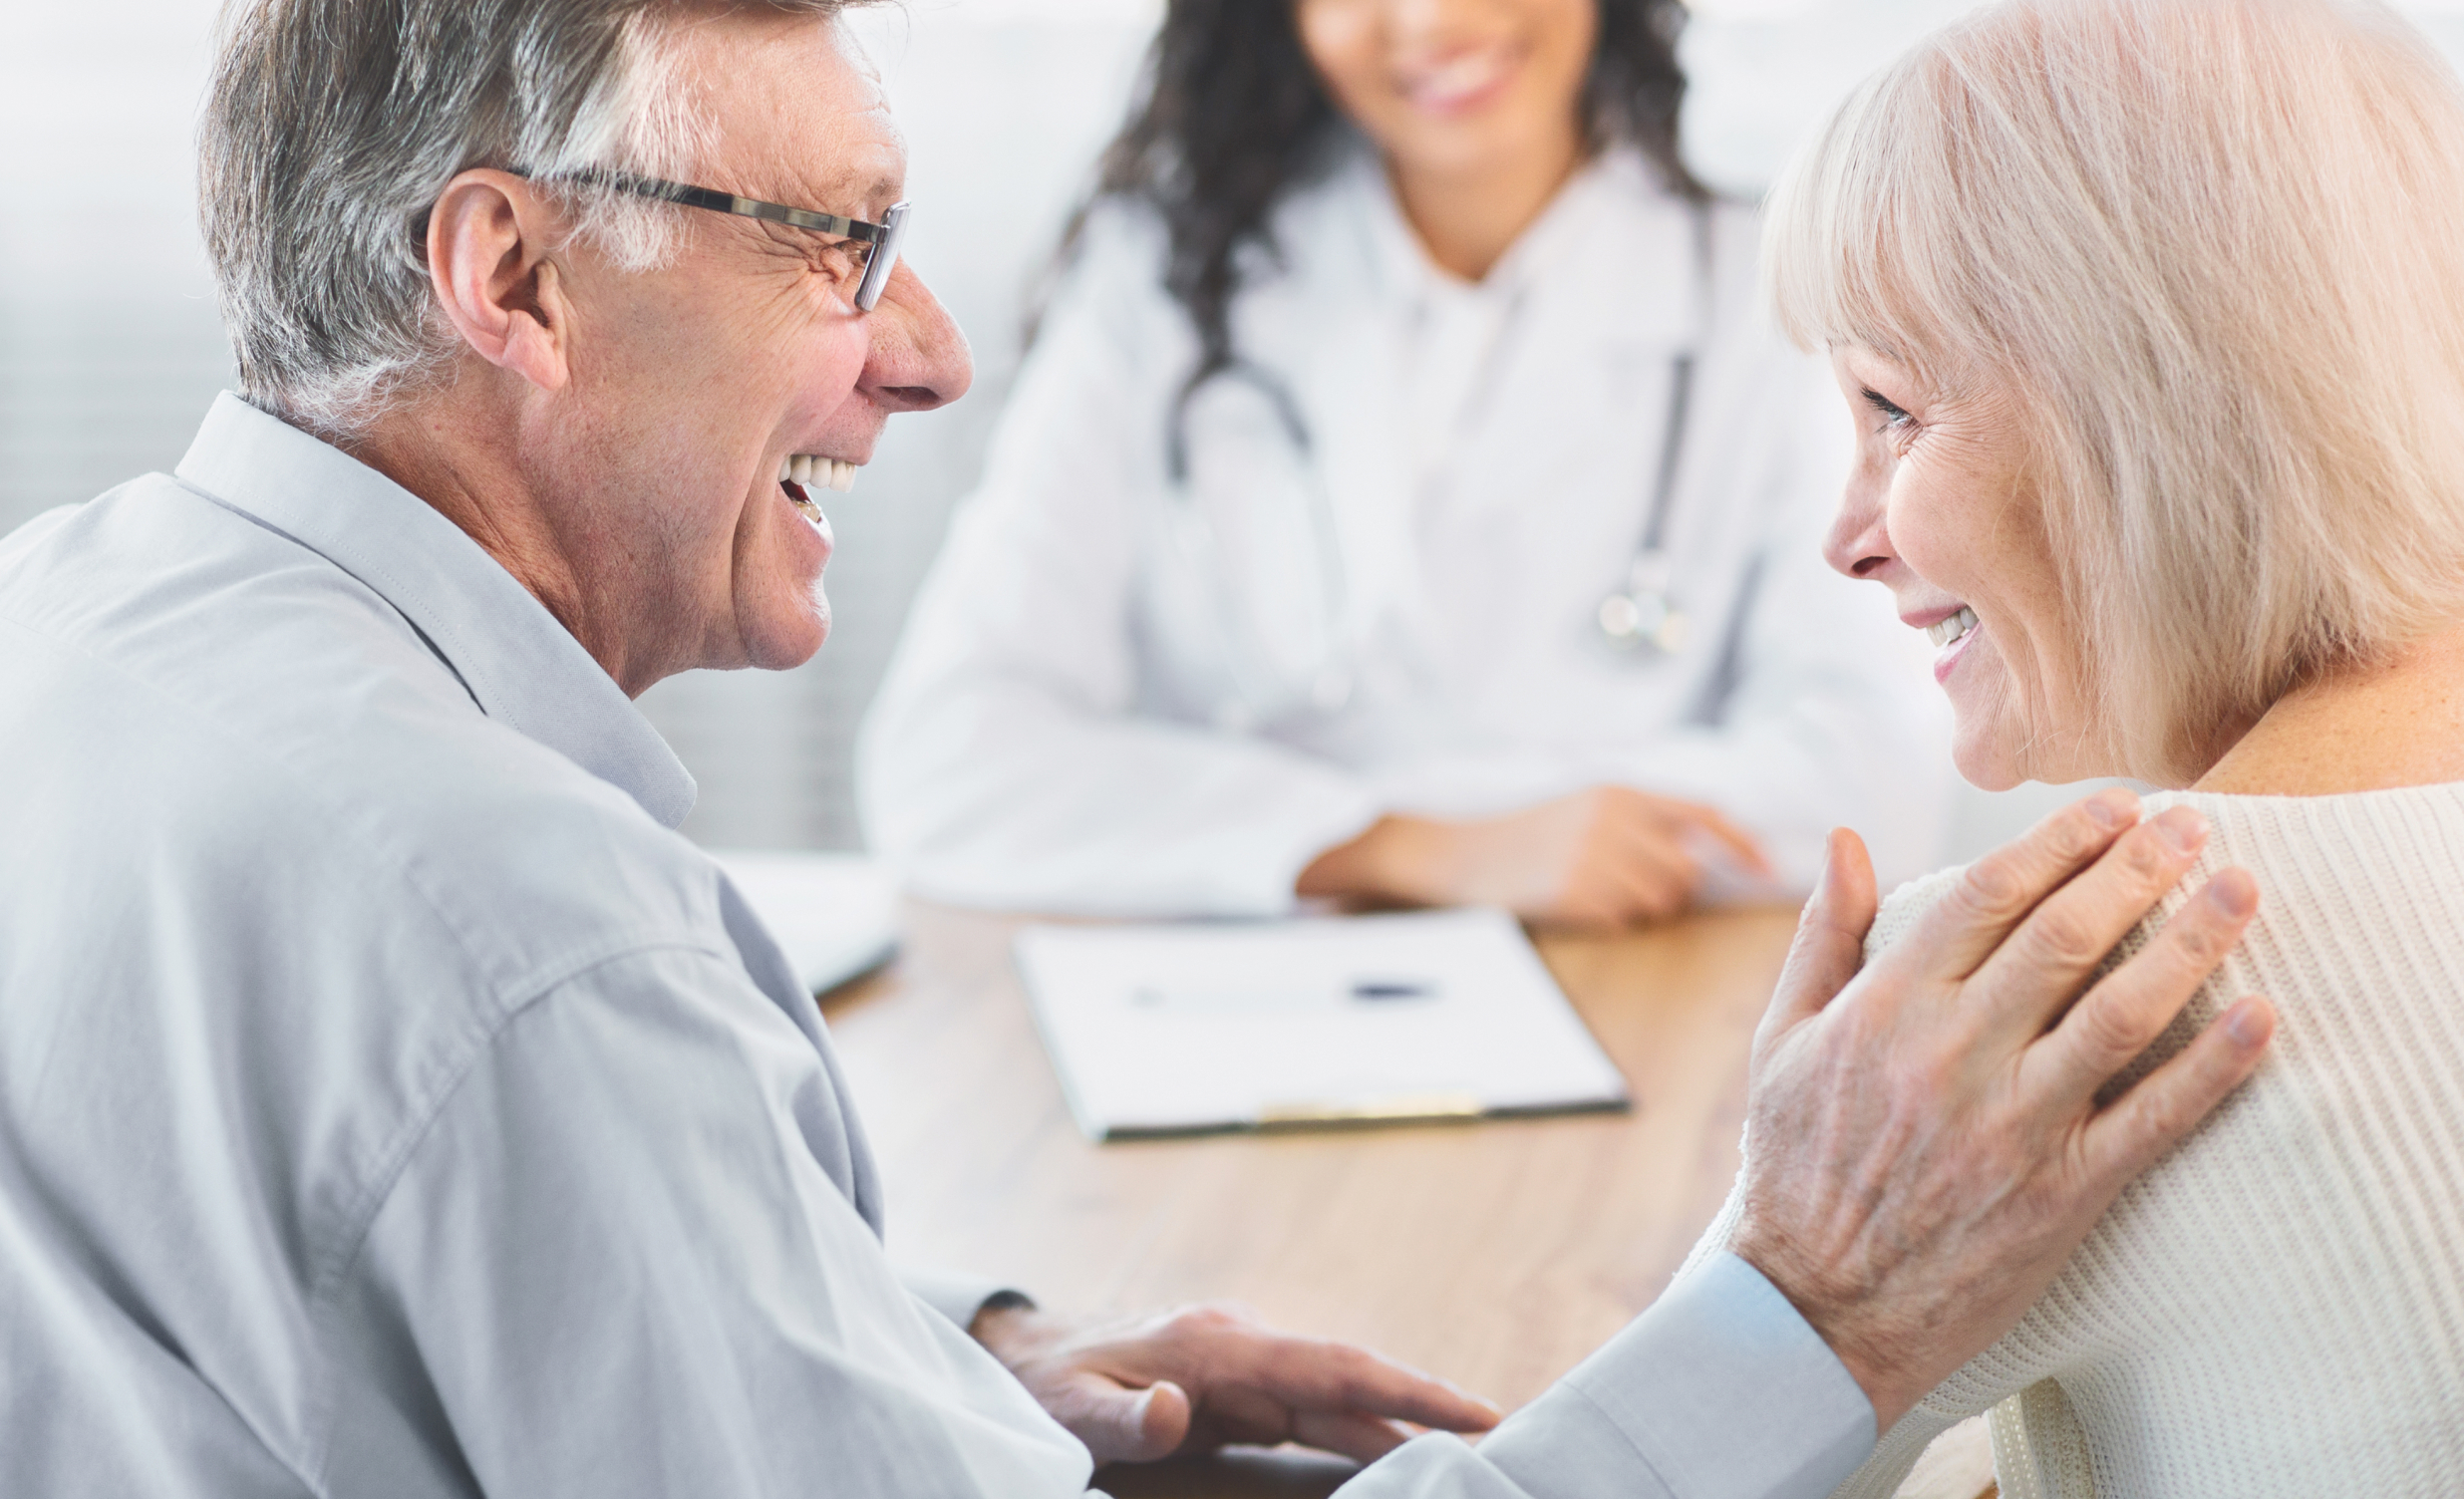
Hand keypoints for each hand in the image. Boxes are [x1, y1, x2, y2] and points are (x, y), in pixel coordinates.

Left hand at [968, 1301, 1500, 1465]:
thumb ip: (1125, 1419)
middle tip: (1508, 1435)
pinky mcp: (1242, 1388)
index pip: (1331, 1368)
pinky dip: (1363, 1431)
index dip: (1406, 1390)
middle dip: (1430, 1406)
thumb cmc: (1050, 1386)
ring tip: (1477, 1452)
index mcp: (1219, 1347)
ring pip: (1340, 1397)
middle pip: (1354, 1380)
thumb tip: (1175, 1414)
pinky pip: (1315, 1411)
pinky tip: (1401, 1457)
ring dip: (1403, 1422)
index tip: (1474, 1410)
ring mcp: (1247, 1365)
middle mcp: (1246, 1347)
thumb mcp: (1072, 1410)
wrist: (1026, 1357)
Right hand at [1297, 785, 1771, 928]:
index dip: (1741, 842)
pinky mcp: (1573, 892)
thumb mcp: (1584, 804)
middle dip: (1670, 887)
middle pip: (1684, 870)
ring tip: (1594, 891)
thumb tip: (1704, 853)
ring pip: (1658, 900)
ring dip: (1639, 906)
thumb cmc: (1526, 834)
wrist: (1455, 853)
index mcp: (1618, 789)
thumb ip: (1640, 819)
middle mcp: (1611, 818)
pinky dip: (1608, 919)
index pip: (1703, 813)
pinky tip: (1575, 902)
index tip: (1765, 867)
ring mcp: (1592, 856)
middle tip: (1627, 885)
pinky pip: (1623, 919)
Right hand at [1730, 790, 2275, 1429]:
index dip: (2061, 839)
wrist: (1813, 1307)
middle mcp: (1950, 1055)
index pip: (1988, 894)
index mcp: (1885, 1007)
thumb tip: (1848, 839)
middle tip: (2196, 824)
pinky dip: (2211, 1068)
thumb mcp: (1780, 1040)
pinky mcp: (2059, 1192)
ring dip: (2190, 943)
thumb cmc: (1794, 1166)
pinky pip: (2151, 1121)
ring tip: (2241, 889)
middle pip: (2065, 936)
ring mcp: (2009, 1124)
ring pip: (2118, 1014)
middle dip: (2139, 867)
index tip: (2116, 804)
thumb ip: (1824, 937)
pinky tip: (2258, 1018)